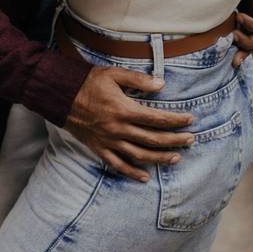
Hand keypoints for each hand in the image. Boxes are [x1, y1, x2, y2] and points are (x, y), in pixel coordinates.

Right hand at [65, 66, 194, 182]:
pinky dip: (132, 173)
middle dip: (175, 140)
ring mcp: (109, 141)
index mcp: (124, 110)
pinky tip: (145, 177)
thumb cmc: (89, 82)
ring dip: (160, 158)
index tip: (190, 119)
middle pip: (153, 139)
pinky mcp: (99, 148)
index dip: (176, 120)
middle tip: (191, 140)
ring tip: (176, 157)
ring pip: (140, 155)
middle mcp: (119, 129)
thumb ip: (139, 80)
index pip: (157, 119)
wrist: (61, 95)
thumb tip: (162, 84)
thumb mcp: (114, 74)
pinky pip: (118, 165)